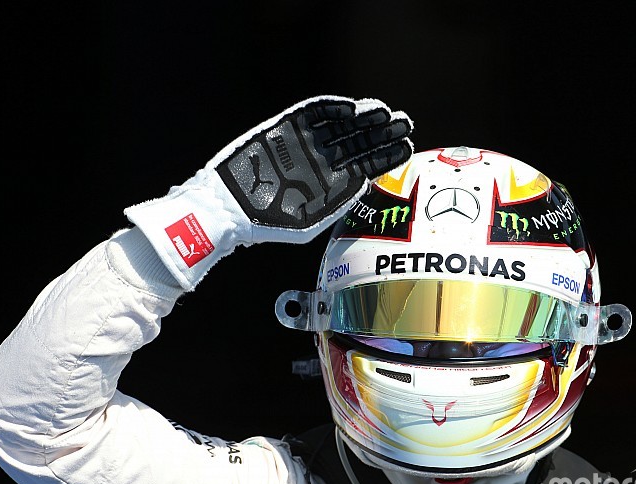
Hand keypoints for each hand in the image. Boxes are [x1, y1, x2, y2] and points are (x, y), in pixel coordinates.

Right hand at [124, 96, 412, 289]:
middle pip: (360, 140)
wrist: (228, 209)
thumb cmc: (268, 222)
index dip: (387, 154)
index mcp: (332, 181)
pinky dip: (333, 109)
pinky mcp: (286, 126)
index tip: (406, 147)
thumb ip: (339, 202)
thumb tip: (366, 182)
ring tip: (385, 114)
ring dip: (365, 117)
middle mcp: (322, 159)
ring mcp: (306, 141)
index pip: (367, 163)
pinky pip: (314, 113)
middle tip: (406, 122)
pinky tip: (353, 109)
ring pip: (342, 124)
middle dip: (384, 132)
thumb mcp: (310, 220)